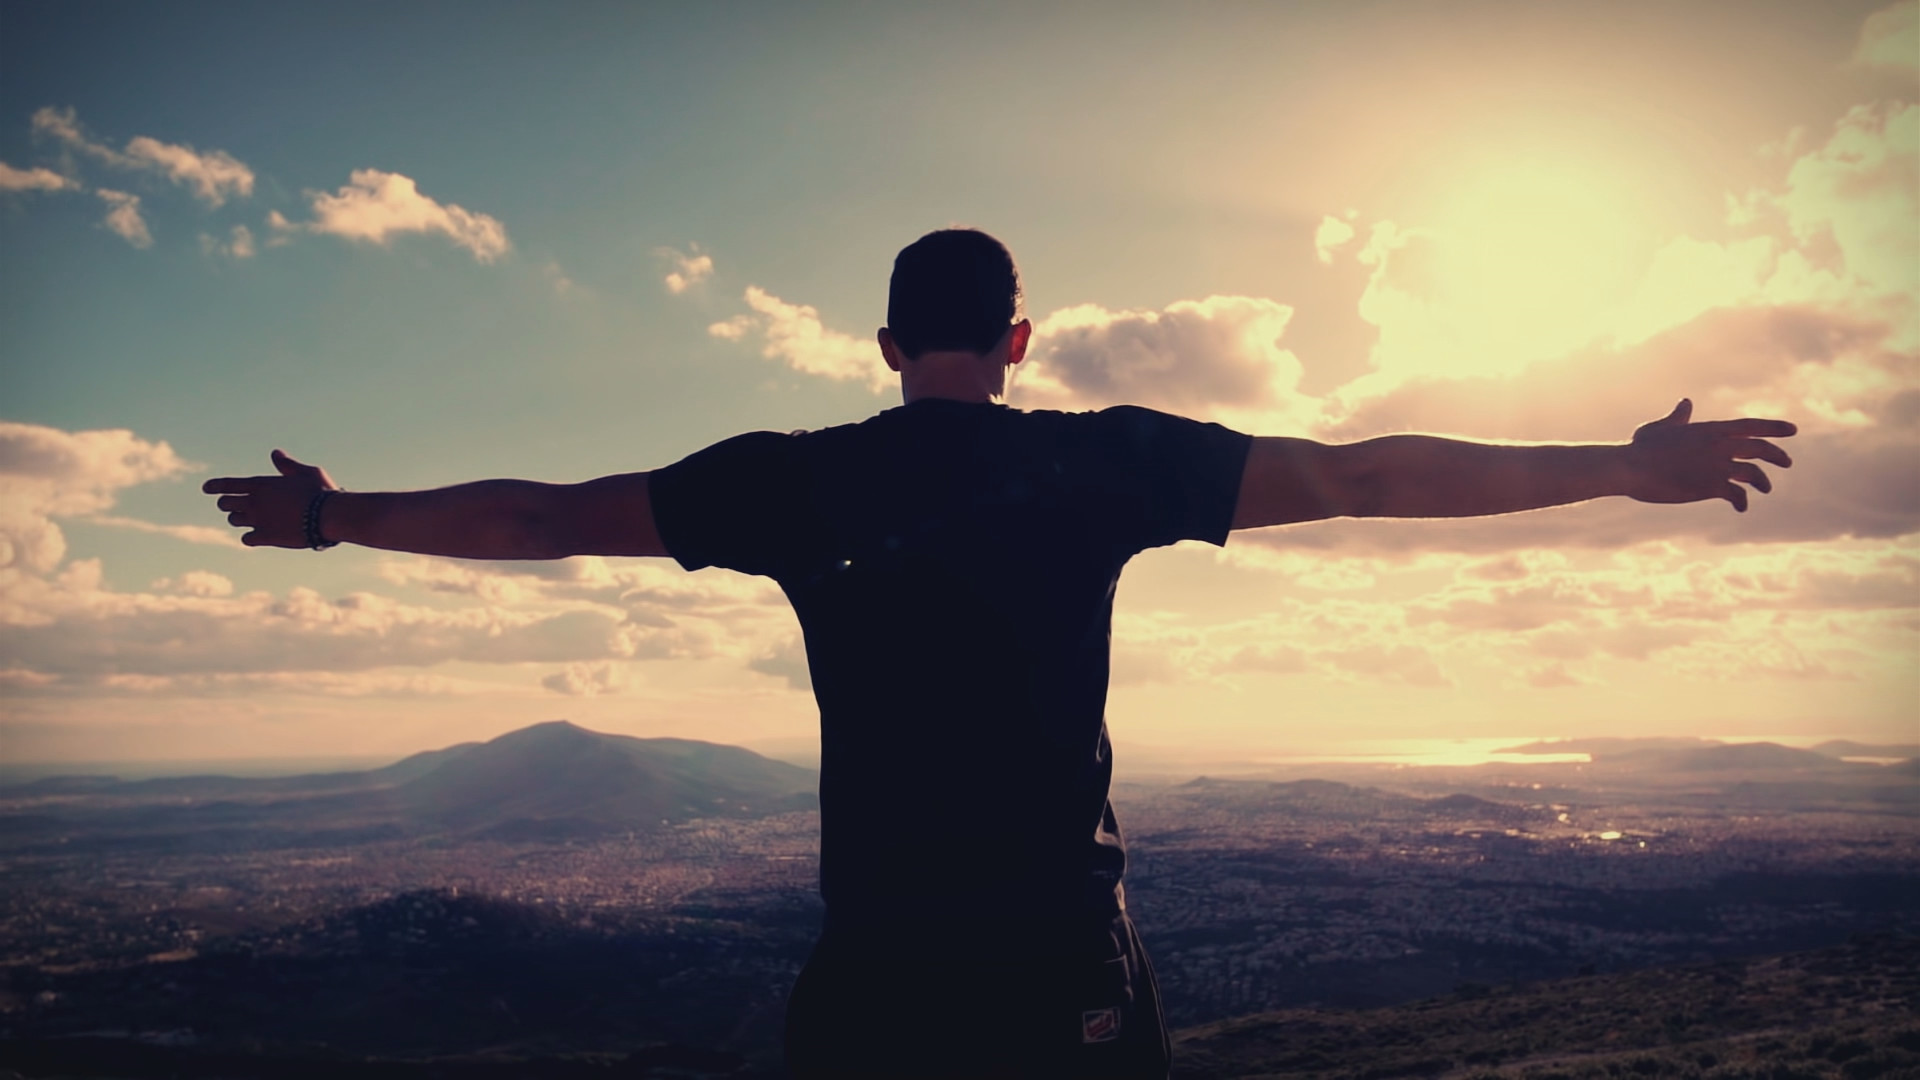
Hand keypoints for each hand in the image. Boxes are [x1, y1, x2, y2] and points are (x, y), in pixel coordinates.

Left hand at [202, 450, 339, 547]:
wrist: (329, 516)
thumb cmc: (320, 491)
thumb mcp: (305, 472)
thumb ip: (287, 465)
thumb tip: (275, 453)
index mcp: (261, 484)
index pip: (228, 484)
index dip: (215, 486)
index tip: (206, 488)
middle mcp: (254, 502)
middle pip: (225, 504)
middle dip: (228, 503)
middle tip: (234, 504)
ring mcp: (258, 520)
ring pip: (234, 520)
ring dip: (238, 518)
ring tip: (247, 518)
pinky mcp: (266, 537)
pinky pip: (246, 539)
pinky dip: (250, 537)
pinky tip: (257, 535)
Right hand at [1623, 400, 1794, 511]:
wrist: (1630, 467)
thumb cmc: (1640, 447)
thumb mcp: (1660, 427)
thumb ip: (1677, 417)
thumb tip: (1686, 402)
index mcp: (1710, 429)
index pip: (1751, 426)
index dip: (1774, 427)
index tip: (1793, 430)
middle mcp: (1720, 445)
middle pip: (1760, 449)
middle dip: (1777, 455)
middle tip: (1787, 461)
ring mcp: (1718, 466)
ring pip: (1754, 473)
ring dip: (1763, 481)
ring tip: (1766, 488)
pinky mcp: (1712, 486)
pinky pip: (1737, 495)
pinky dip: (1742, 501)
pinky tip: (1741, 507)